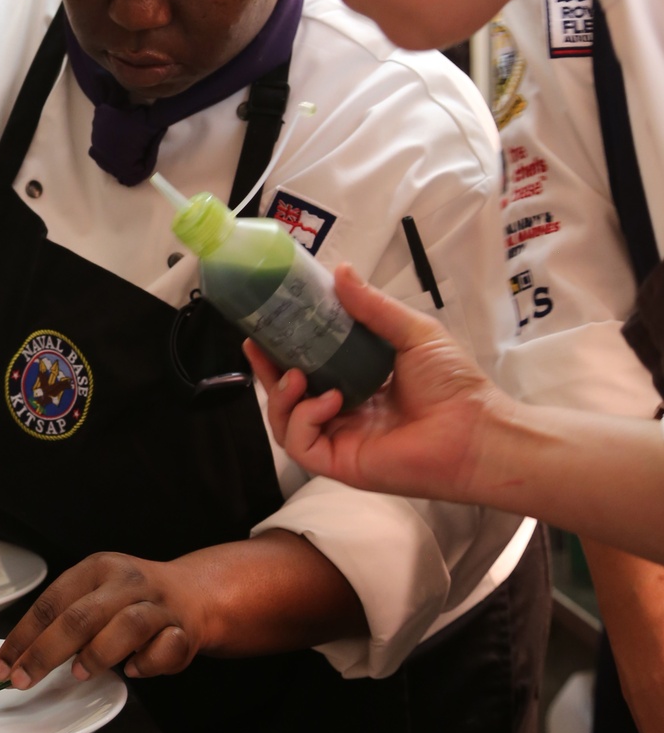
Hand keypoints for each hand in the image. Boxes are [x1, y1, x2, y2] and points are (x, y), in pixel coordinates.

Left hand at [0, 551, 207, 688]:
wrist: (191, 594)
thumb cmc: (128, 599)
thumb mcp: (94, 594)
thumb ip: (63, 619)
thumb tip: (19, 660)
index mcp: (98, 569)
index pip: (52, 602)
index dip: (23, 637)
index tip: (3, 667)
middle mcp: (127, 581)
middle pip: (82, 616)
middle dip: (46, 652)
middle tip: (23, 680)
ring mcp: (157, 605)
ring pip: (127, 625)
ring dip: (98, 652)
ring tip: (79, 673)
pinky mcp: (182, 631)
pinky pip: (164, 648)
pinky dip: (146, 662)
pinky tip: (133, 670)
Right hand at [245, 263, 505, 503]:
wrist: (476, 429)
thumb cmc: (453, 383)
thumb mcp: (411, 332)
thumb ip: (373, 307)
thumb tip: (340, 270)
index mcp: (359, 384)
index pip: (309, 370)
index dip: (283, 352)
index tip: (264, 328)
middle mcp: (345, 414)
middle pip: (289, 398)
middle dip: (268, 374)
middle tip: (256, 347)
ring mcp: (341, 440)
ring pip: (287, 424)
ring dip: (282, 398)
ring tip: (296, 376)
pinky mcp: (342, 463)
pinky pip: (302, 446)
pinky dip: (305, 419)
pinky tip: (328, 400)